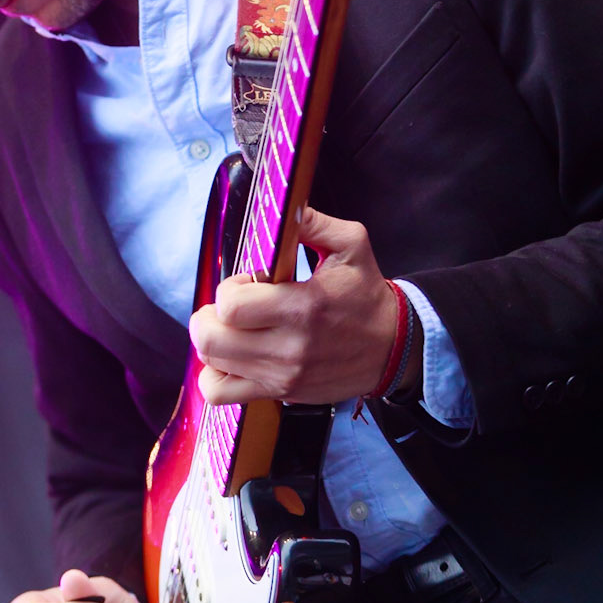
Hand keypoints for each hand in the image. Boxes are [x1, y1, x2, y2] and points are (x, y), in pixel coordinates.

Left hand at [189, 206, 401, 405]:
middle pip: (211, 340)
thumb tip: (283, 207)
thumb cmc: (366, 295)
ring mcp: (282, 377)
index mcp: (302, 307)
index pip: (231, 306)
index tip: (248, 283)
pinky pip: (223, 395)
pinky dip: (216, 376)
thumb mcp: (351, 245)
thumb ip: (312, 222)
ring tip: (234, 330)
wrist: (393, 347)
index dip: (229, 289)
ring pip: (211, 366)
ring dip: (214, 343)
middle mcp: (288, 348)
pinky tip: (234, 357)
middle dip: (209, 316)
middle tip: (232, 306)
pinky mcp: (281, 394)